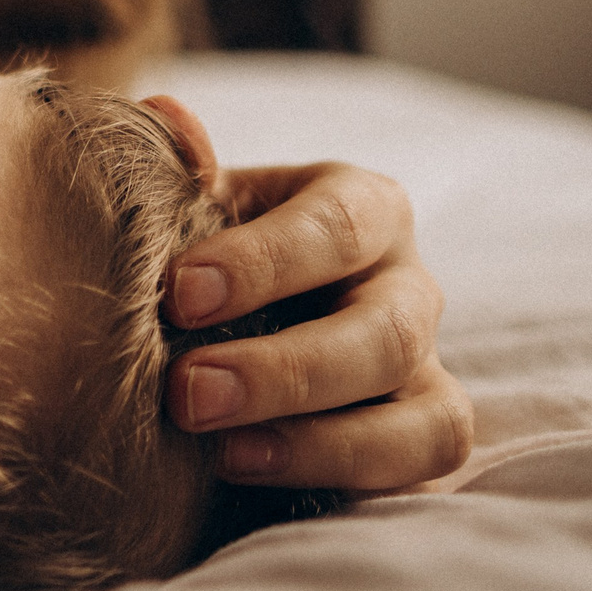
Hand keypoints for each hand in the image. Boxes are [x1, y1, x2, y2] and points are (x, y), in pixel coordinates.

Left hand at [163, 156, 474, 492]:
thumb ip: (182, 166)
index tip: (178, 293)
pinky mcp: (422, 438)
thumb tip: (165, 117)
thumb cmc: (212, 250)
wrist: (227, 321)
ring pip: (424, 411)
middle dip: (286, 368)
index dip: (264, 260)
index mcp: (360, 205)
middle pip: (386, 329)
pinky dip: (344, 473)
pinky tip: (252, 469)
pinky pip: (417, 466)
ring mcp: (426, 367)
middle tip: (186, 391)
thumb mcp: (196, 203)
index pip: (337, 222)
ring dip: (320, 437)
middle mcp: (408, 284)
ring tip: (219, 448)